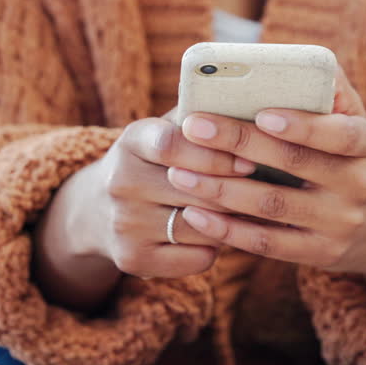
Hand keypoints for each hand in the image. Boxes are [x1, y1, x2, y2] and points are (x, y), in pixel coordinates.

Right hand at [35, 116, 255, 303]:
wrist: (98, 211)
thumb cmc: (153, 163)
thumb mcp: (163, 132)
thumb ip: (198, 118)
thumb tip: (252, 105)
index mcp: (131, 142)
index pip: (171, 145)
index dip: (214, 154)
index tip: (248, 161)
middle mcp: (121, 182)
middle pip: (194, 191)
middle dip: (235, 192)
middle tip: (267, 192)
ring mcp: (124, 224)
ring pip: (201, 226)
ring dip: (231, 222)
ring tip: (249, 213)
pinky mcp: (132, 259)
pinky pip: (197, 258)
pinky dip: (215, 248)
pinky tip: (219, 235)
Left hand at [168, 69, 365, 277]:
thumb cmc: (354, 160)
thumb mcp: (357, 124)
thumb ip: (328, 93)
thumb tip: (290, 59)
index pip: (340, 134)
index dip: (302, 125)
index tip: (261, 114)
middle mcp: (358, 186)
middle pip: (293, 165)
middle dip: (238, 144)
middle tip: (192, 128)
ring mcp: (339, 224)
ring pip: (272, 206)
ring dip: (221, 189)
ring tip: (180, 173)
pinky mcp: (319, 254)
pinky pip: (268, 243)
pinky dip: (228, 229)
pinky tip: (195, 214)